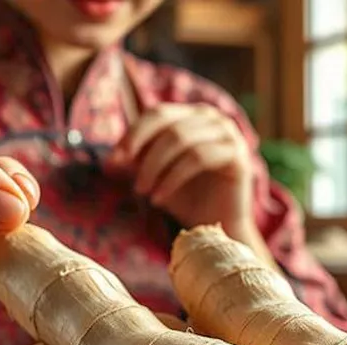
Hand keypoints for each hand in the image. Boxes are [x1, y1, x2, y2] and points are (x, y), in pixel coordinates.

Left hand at [113, 103, 253, 235]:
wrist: (216, 229)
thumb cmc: (186, 199)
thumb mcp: (154, 175)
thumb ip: (135, 161)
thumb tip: (110, 160)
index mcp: (192, 115)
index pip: (157, 113)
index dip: (133, 133)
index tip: (114, 159)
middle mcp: (213, 118)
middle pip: (168, 123)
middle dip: (142, 151)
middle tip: (128, 177)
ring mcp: (228, 134)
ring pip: (181, 139)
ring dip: (154, 167)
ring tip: (142, 192)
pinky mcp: (237, 155)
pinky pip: (197, 158)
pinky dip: (172, 178)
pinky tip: (158, 198)